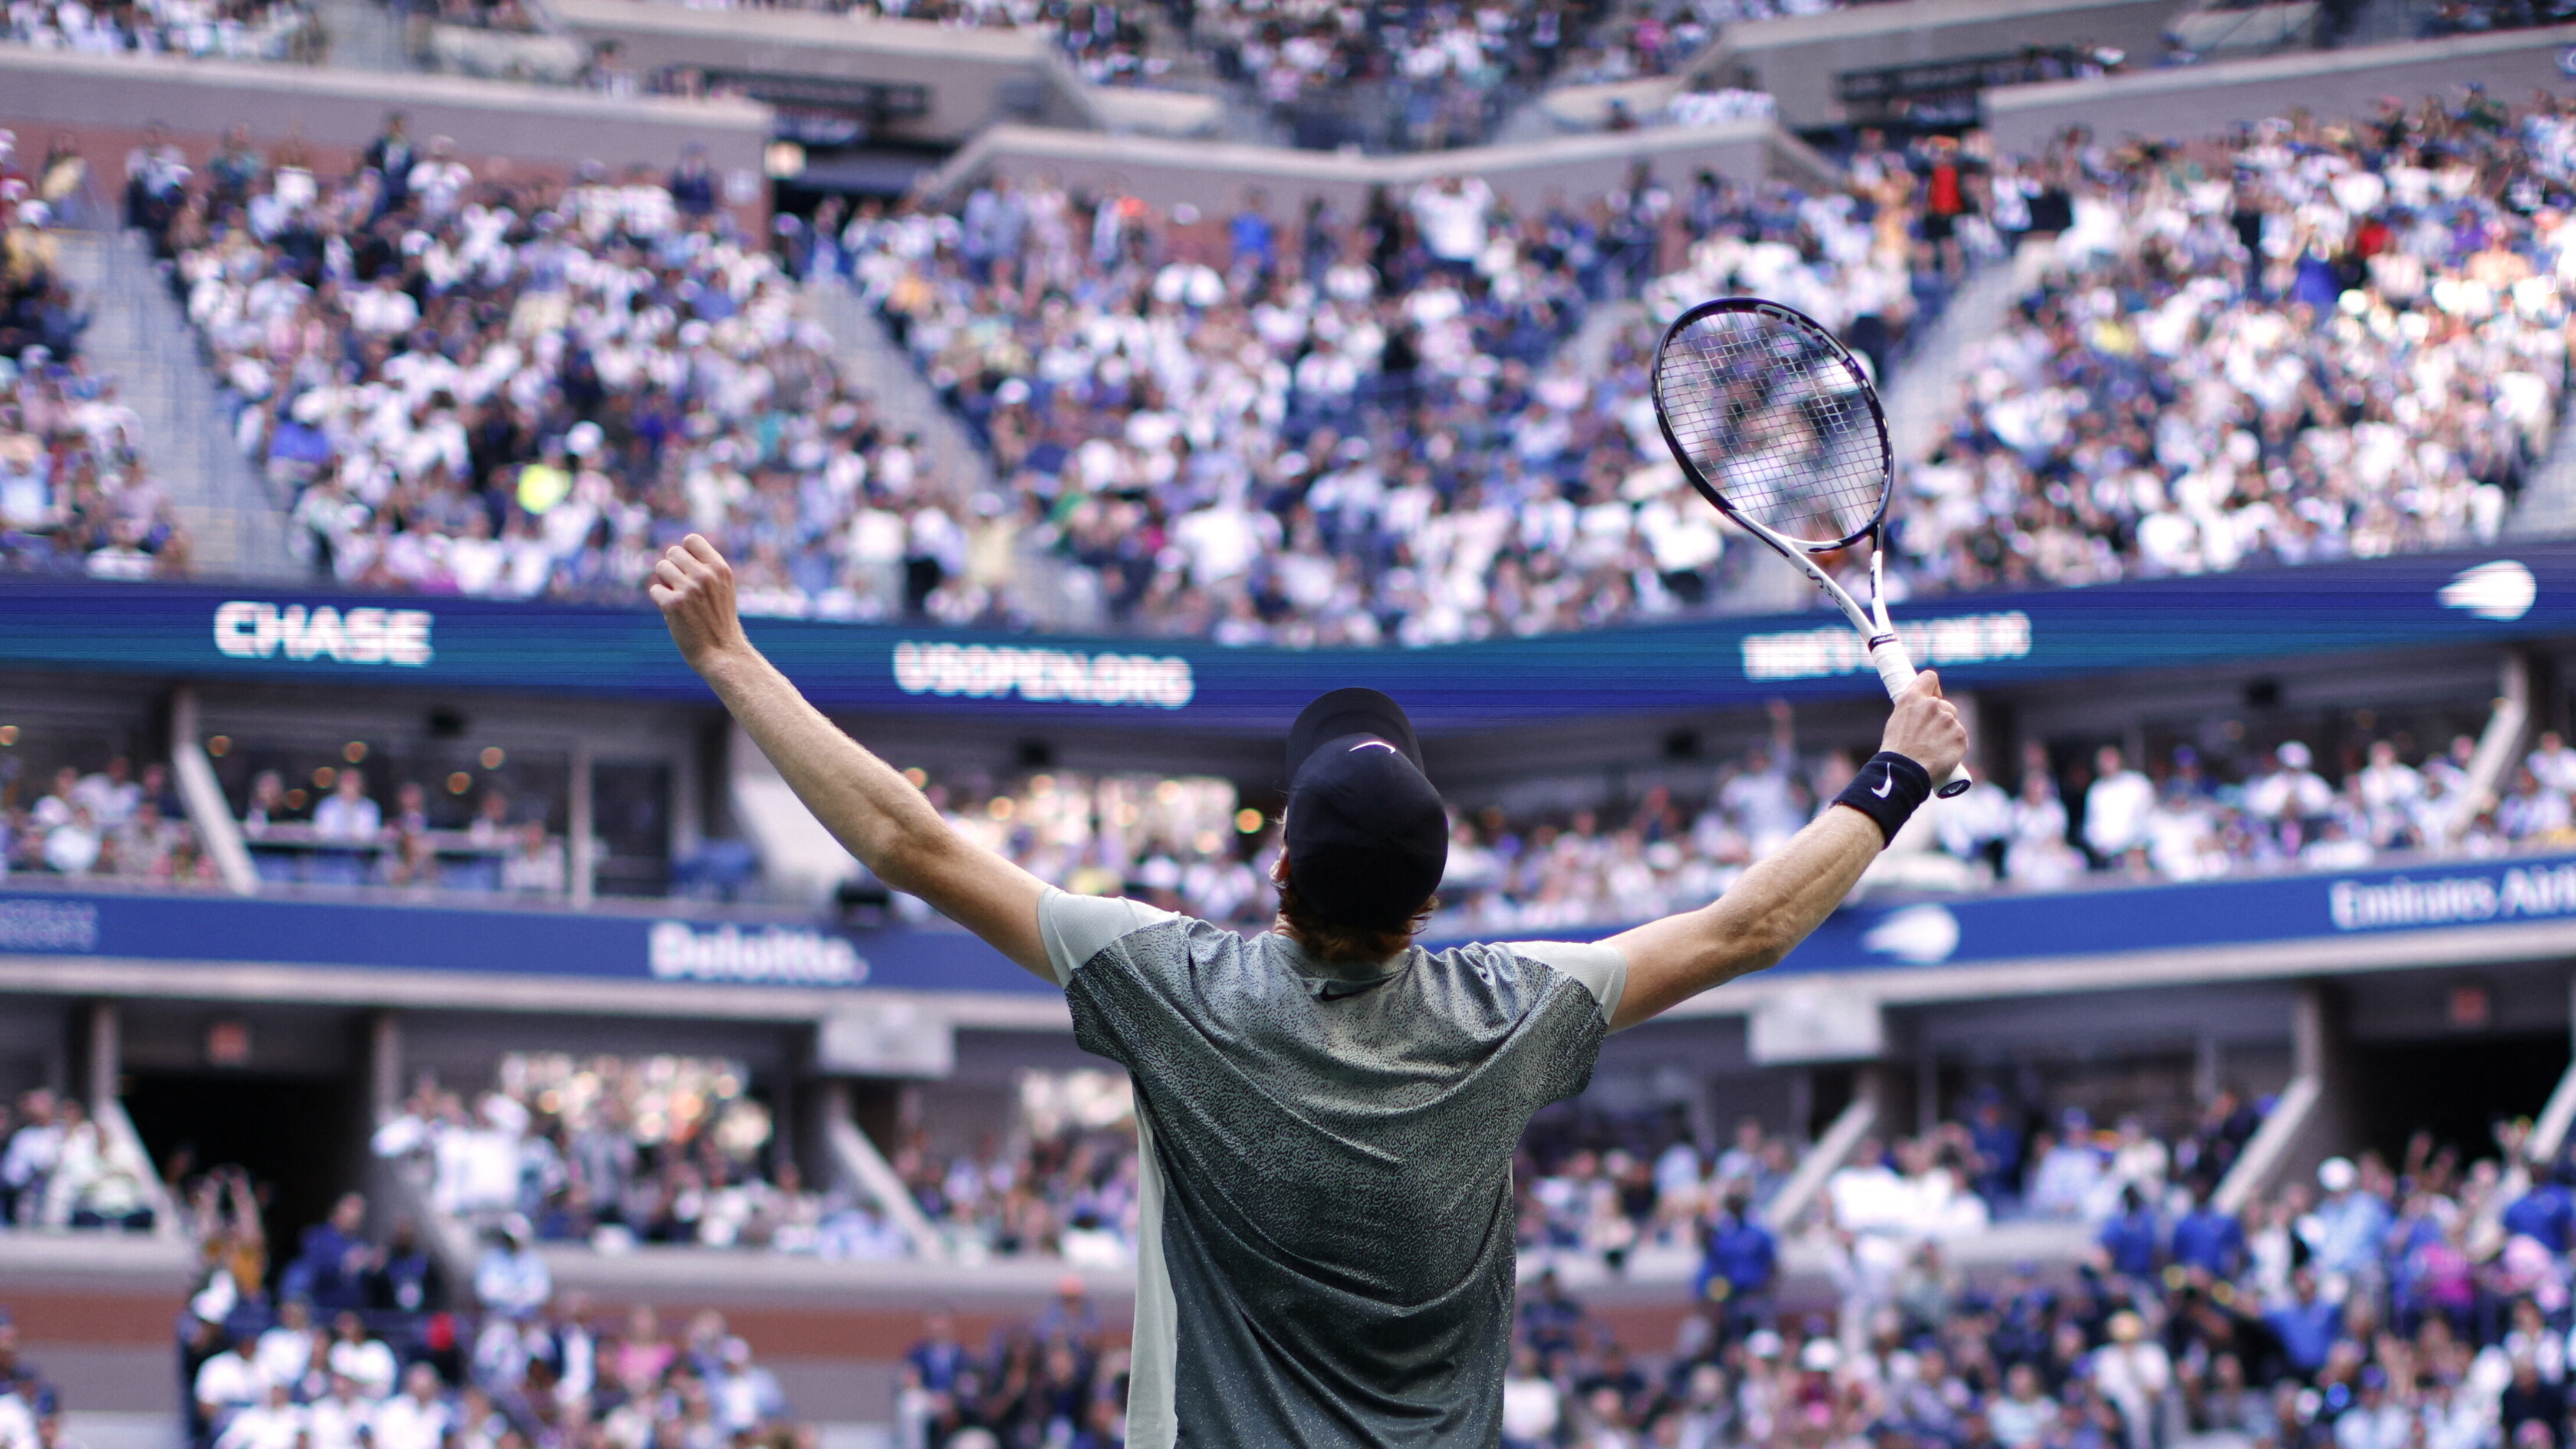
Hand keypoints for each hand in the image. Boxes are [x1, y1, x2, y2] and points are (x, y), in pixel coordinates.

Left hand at [648, 534, 750, 672]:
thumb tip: (674, 552)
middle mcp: (705, 575)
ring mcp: (688, 589)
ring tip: (678, 599)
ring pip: (661, 568)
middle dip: (673, 568)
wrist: (723, 653)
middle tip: (681, 587)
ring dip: (665, 582)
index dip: (685, 552)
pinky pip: (655, 589)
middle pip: (672, 552)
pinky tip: (673, 612)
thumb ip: (705, 569)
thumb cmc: (720, 622)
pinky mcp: (673, 604)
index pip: (691, 540)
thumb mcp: (723, 588)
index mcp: (720, 568)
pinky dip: (660, 600)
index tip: (688, 568)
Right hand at [1881, 670, 1967, 779]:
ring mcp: (1949, 720)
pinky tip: (1941, 755)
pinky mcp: (1960, 736)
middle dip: (1941, 717)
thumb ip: (1914, 711)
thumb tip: (1923, 712)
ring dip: (1947, 734)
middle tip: (1929, 736)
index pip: (1930, 678)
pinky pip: (1960, 737)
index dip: (1933, 688)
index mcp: (1913, 698)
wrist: (1905, 772)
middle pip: (1945, 705)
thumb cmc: (1896, 750)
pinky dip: (1953, 746)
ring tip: (1932, 750)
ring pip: (1953, 723)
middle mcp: (1932, 705)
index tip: (1932, 697)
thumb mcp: (1897, 721)